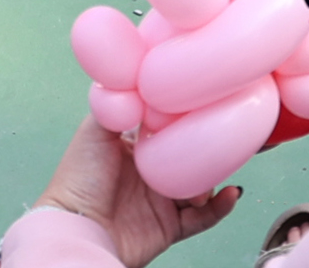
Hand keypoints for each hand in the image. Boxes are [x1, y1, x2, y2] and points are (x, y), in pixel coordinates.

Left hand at [32, 116, 245, 267]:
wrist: (78, 230)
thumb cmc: (78, 180)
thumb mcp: (95, 129)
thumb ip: (121, 103)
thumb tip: (145, 78)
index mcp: (133, 145)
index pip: (168, 124)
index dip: (187, 114)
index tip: (208, 99)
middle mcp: (150, 171)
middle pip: (190, 153)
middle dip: (209, 144)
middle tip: (227, 131)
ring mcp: (161, 199)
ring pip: (202, 184)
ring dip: (213, 177)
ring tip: (213, 170)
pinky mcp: (170, 226)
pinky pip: (204, 217)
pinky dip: (221, 207)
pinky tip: (230, 193)